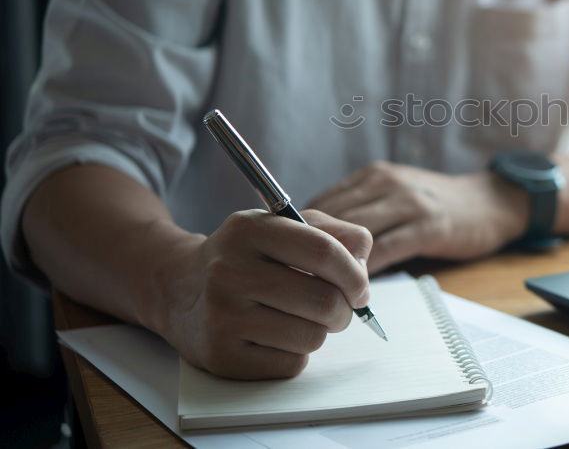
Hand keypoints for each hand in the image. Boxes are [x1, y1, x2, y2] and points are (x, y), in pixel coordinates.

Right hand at [153, 209, 371, 379]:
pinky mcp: (221, 356)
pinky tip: (276, 337)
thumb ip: (333, 233)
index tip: (361, 288)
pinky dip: (296, 354)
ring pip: (311, 337)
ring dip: (320, 331)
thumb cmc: (249, 256)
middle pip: (323, 301)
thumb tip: (363, 262)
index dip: (354, 273)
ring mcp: (221, 316)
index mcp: (248, 229)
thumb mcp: (284, 227)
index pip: (323, 251)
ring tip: (301, 319)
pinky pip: (290, 364)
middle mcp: (228, 270)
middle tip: (337, 308)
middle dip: (343, 309)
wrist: (181, 290)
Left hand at [307, 162, 528, 272]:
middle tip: (292, 282)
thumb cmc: (436, 204)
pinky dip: (367, 271)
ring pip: (356, 235)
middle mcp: (387, 184)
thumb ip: (360, 209)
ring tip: (319, 291)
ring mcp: (408, 204)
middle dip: (311, 251)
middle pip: (334, 218)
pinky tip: (356, 289)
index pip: (323, 203)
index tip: (284, 262)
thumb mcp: (394, 194)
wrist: (491, 202)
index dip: (299, 234)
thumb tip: (313, 241)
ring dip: (337, 265)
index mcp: (373, 176)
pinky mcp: (428, 227)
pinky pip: (387, 250)